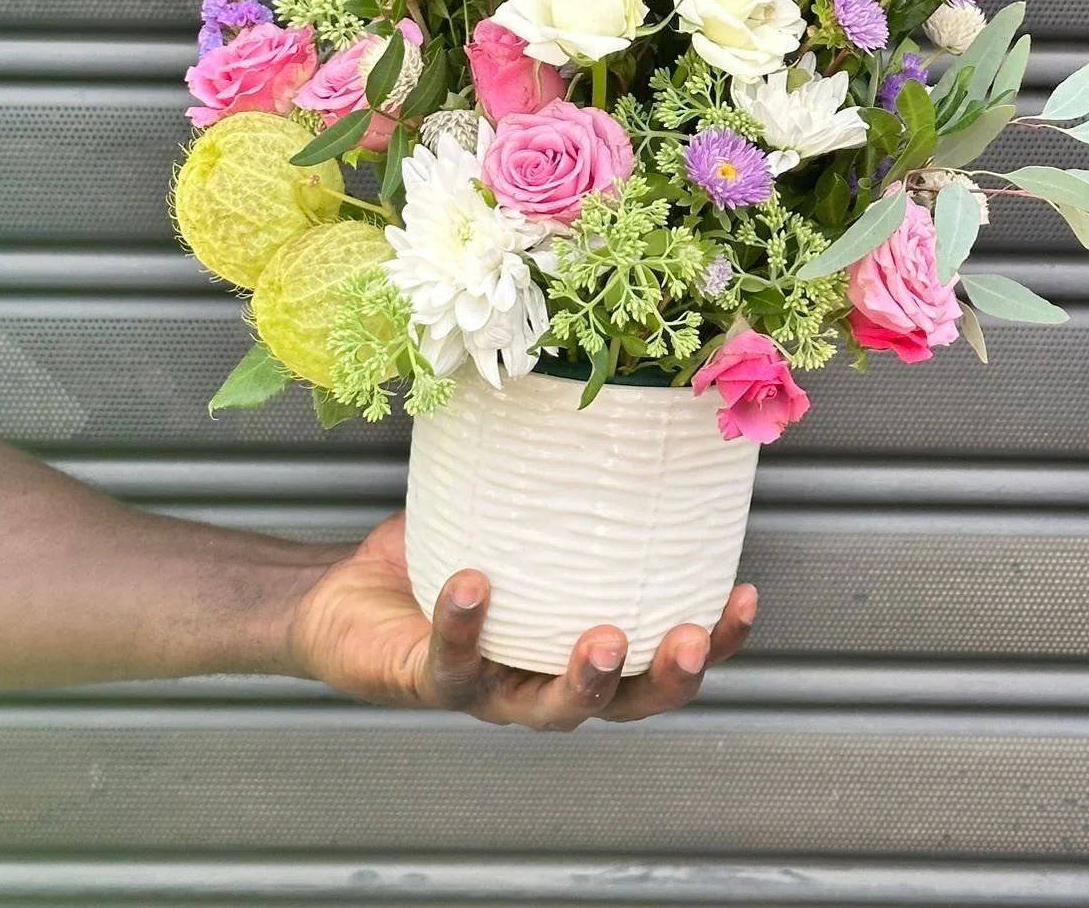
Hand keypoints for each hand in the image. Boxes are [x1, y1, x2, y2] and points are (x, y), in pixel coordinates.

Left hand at [285, 511, 757, 727]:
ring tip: (601, 637)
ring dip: (583, 681)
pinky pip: (452, 664)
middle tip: (684, 639)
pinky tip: (473, 583)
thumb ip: (555, 472)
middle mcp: (543, 678)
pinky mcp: (427, 683)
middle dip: (663, 680)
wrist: (344, 596)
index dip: (713, 642)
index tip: (744, 595)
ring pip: (547, 709)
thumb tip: (613, 381)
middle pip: (623, 704)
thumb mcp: (511, 511)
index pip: (660, 658)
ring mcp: (488, 690)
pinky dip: (465, 626)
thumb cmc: (444, 550)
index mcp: (576, 643)